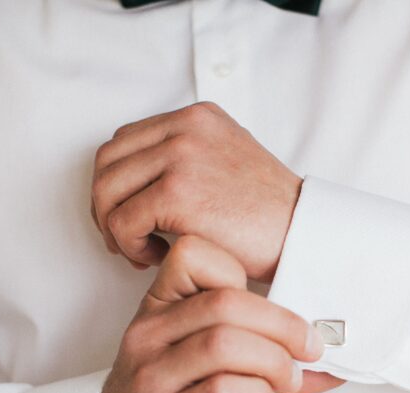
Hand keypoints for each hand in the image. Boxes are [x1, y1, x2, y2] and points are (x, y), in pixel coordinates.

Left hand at [91, 101, 301, 281]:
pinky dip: (129, 245)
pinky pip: (122, 221)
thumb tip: (143, 179)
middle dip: (106, 206)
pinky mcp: (178, 192)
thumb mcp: (231, 162)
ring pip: (106, 190)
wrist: (304, 235)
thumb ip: (191, 158)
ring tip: (140, 251)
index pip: (125, 141)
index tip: (128, 216)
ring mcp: (180, 157)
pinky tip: (153, 258)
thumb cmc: (271, 215)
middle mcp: (186, 128)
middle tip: (124, 239)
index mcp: (197, 118)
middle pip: (108, 162)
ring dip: (114, 228)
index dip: (116, 183)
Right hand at [100, 236, 343, 392]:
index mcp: (157, 306)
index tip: (270, 305)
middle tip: (307, 349)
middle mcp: (149, 334)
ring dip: (274, 362)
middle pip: (226, 303)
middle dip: (283, 325)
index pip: (194, 255)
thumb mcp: (195, 354)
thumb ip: (248, 338)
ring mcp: (152, 376)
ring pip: (225, 344)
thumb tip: (323, 344)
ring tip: (287, 379)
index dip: (241, 272)